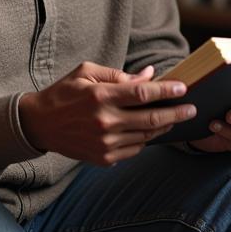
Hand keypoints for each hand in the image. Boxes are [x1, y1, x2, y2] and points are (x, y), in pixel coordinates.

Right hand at [19, 63, 196, 165]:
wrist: (39, 125)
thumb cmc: (64, 93)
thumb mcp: (87, 73)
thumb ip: (119, 75)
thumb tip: (149, 75)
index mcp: (100, 96)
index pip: (142, 94)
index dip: (166, 91)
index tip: (183, 88)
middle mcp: (104, 122)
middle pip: (151, 119)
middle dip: (176, 113)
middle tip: (192, 109)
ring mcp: (105, 143)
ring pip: (146, 136)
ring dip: (163, 127)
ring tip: (174, 118)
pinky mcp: (104, 158)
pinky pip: (135, 149)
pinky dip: (145, 139)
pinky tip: (149, 130)